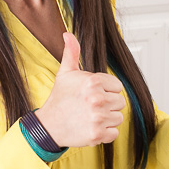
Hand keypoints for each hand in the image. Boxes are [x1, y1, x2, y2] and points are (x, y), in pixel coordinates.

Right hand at [35, 33, 125, 147]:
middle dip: (108, 105)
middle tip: (90, 107)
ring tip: (90, 116)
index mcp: (93, 82)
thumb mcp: (65, 73)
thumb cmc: (60, 99)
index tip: (92, 94)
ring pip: (118, 117)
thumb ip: (71, 52)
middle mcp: (97, 99)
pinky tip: (92, 126)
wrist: (49, 125)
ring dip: (107, 119)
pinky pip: (114, 133)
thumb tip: (68, 34)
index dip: (106, 90)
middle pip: (120, 102)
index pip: (117, 86)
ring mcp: (98, 118)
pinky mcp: (98, 134)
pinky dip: (105, 133)